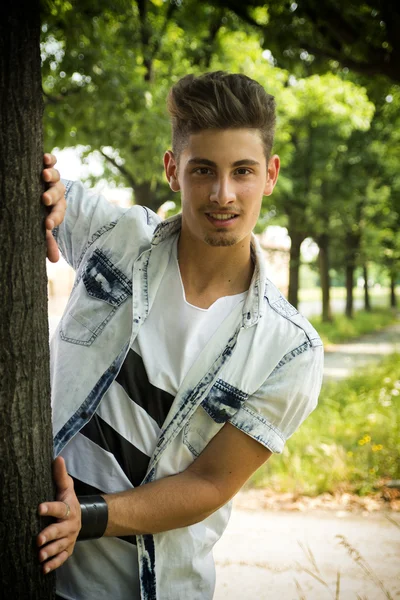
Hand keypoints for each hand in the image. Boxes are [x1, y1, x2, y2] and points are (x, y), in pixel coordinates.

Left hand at [37, 457, 80, 574]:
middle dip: (50, 535)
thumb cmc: (68, 500)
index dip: (50, 508)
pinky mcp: (68, 548)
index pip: (59, 508)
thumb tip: (57, 458)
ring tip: (40, 556)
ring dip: (51, 551)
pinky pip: (63, 558)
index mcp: (69, 508)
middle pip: (61, 530)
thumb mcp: (66, 487)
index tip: (39, 508)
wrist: (83, 517)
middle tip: (38, 539)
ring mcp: (70, 538)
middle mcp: (71, 524)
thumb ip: (60, 475)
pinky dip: (54, 564)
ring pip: (61, 546)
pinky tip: (44, 568)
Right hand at [42, 153, 65, 262]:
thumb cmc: (36, 213)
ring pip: (55, 177)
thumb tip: (55, 260)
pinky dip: (50, 159)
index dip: (54, 219)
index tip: (47, 224)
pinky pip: (51, 161)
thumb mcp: (40, 225)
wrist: (34, 191)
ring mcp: (51, 179)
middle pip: (57, 194)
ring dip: (51, 175)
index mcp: (56, 208)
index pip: (57, 214)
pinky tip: (45, 158)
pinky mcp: (47, 165)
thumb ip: (47, 241)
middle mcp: (56, 193)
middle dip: (52, 197)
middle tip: (45, 200)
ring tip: (44, 175)